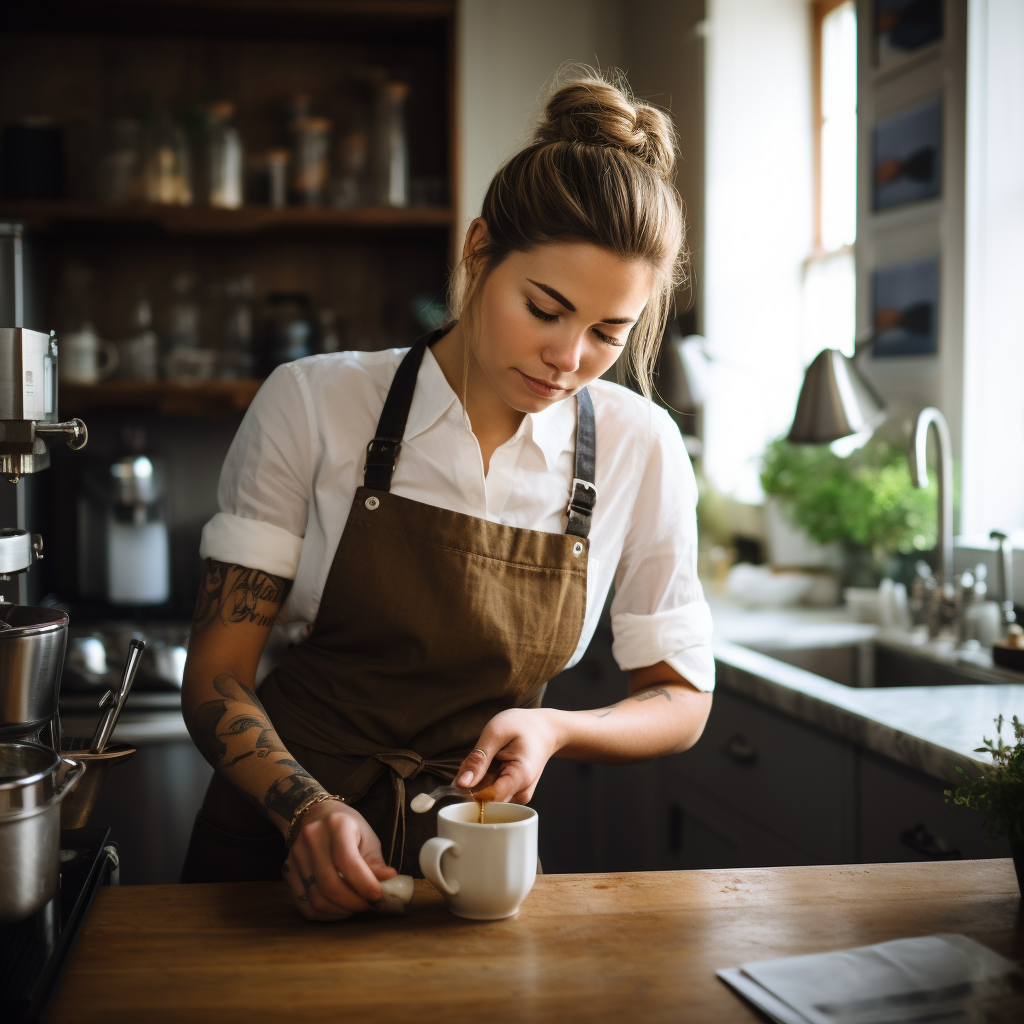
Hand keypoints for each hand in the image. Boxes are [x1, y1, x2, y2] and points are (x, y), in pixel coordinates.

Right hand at [282, 800, 396, 920]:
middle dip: (355, 903)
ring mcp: (296, 857)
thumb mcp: (367, 836)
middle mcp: (312, 840)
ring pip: (316, 900)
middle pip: (330, 885)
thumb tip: (389, 882)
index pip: (347, 861)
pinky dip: (325, 914)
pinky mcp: (287, 872)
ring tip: (357, 906)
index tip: (379, 897)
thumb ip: (376, 862)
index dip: (364, 884)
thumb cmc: (346, 826)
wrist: (313, 814)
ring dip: (341, 911)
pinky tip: (340, 909)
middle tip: (372, 905)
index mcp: (336, 825)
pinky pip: (305, 906)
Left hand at [455, 708, 562, 803]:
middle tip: (483, 758)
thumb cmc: (522, 726)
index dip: (470, 789)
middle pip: (485, 800)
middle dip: (474, 782)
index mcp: (520, 777)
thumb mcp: (496, 733)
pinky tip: (496, 766)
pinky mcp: (515, 794)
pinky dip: (486, 780)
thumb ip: (478, 759)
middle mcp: (521, 793)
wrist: (545, 729)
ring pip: (486, 798)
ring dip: (480, 781)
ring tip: (492, 760)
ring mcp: (519, 796)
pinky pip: (492, 793)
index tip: (467, 771)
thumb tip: (460, 784)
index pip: (487, 799)